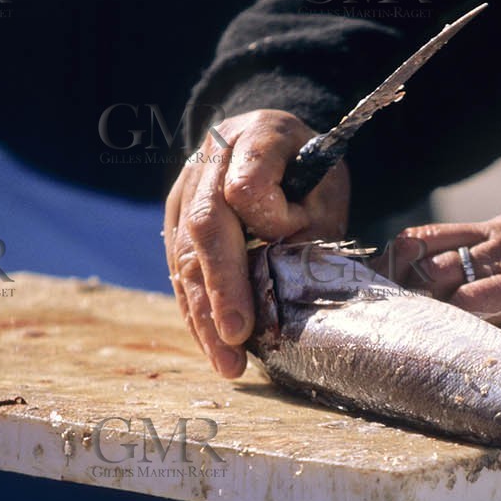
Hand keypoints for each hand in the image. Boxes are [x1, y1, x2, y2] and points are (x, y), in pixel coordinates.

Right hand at [164, 109, 349, 377]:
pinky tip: (213, 349)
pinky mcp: (173, 223)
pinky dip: (197, 315)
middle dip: (223, 287)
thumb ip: (310, 227)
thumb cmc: (309, 170)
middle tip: (239, 337)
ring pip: (185, 257)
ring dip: (205, 315)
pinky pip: (179, 274)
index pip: (246, 185)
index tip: (296, 233)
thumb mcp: (327, 186)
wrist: (273, 142)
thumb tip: (291, 289)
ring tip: (228, 363)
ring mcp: (184, 192)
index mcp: (257, 137)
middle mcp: (210, 162)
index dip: (270, 218)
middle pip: (206, 226)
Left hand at [377, 210, 500, 345]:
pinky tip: (437, 338)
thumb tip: (482, 325)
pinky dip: (450, 320)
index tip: (380, 291)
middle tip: (371, 314)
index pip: (433, 236)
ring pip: (440, 270)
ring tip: (394, 330)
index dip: (400, 262)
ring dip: (414, 302)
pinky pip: (476, 300)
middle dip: (392, 281)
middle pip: (422, 248)